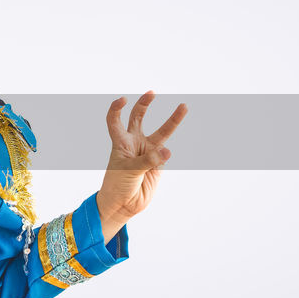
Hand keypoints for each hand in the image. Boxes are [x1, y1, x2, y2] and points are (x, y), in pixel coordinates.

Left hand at [96, 91, 187, 238]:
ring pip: (161, 132)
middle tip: (152, 93)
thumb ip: (148, 160)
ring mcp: (147, 152)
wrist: (123, 205)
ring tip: (183, 106)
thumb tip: (167, 150)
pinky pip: (165, 152)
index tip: (123, 100)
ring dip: (172, 120)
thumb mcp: (129, 171)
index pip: (115, 121)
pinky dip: (168, 151)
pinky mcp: (158, 162)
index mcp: (120, 142)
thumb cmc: (117, 185)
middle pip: (138, 117)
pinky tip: (165, 154)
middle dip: (144, 104)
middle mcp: (134, 143)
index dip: (116, 109)